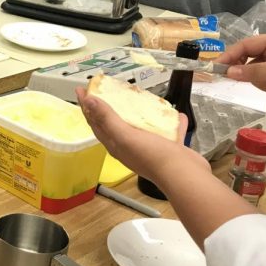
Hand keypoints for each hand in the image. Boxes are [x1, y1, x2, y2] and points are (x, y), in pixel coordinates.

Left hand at [75, 88, 206, 189]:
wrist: (184, 176)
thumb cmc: (151, 156)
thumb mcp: (125, 135)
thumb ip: (107, 118)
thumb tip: (88, 101)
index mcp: (115, 144)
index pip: (95, 122)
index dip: (87, 106)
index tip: (81, 90)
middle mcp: (129, 146)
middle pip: (113, 123)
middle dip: (107, 106)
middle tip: (105, 89)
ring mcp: (148, 147)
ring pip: (140, 126)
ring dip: (138, 113)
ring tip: (138, 98)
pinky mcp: (167, 148)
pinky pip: (167, 131)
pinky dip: (169, 122)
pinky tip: (175, 113)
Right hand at [218, 34, 265, 92]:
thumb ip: (257, 71)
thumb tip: (229, 73)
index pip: (244, 45)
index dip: (228, 55)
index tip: (213, 67)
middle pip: (247, 59)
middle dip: (246, 72)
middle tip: (238, 81)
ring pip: (254, 73)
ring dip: (262, 82)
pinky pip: (263, 80)